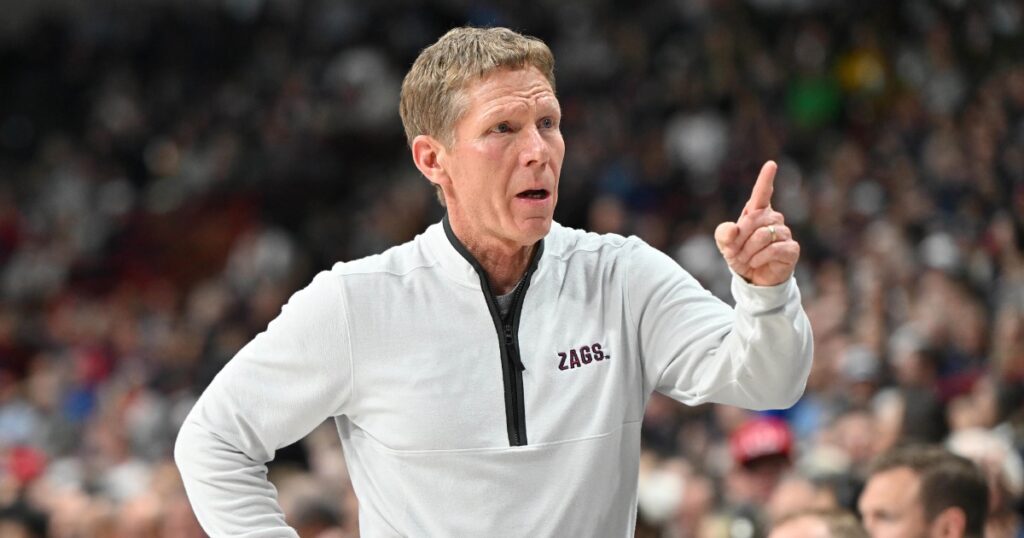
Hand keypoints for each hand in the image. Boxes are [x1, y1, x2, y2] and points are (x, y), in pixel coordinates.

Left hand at [714, 161, 799, 285]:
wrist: (752, 277)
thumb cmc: (740, 255)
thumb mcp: (725, 244)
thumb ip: (724, 234)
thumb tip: (734, 229)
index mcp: (757, 212)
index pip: (762, 193)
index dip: (766, 179)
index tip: (771, 165)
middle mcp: (773, 219)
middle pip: (754, 221)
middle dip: (740, 239)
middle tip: (735, 252)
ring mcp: (784, 233)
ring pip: (763, 235)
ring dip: (748, 250)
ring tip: (745, 259)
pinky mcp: (791, 248)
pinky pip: (773, 249)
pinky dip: (759, 258)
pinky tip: (756, 263)